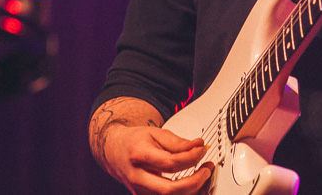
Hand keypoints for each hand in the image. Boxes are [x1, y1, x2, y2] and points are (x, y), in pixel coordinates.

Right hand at [91, 99, 212, 194]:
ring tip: (203, 175)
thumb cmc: (135, 141)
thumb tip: (197, 146)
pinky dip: (183, 193)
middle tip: (207, 169)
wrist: (115, 151)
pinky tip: (193, 184)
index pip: (170, 163)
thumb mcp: (155, 133)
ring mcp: (139, 190)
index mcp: (139, 155)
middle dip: (194, 181)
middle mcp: (137, 177)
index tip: (202, 149)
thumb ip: (177, 141)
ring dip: (192, 190)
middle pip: (169, 189)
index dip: (191, 157)